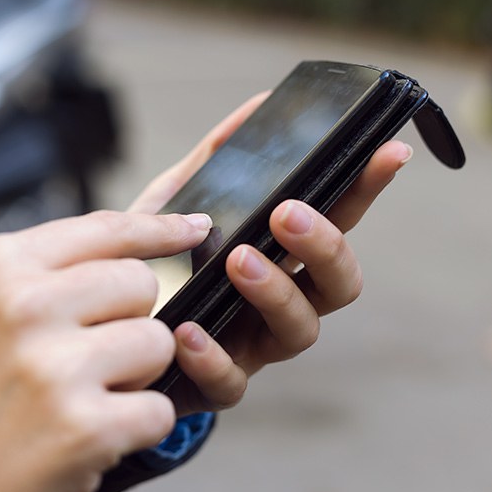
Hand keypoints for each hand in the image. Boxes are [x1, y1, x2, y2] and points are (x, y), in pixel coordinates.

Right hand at [0, 211, 211, 491]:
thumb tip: (139, 243)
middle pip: (141, 284)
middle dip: (132, 322)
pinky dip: (136, 430)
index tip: (193, 229)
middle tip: (87, 361)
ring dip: (137, 378)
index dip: (159, 229)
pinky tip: (88, 441)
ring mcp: (53, 366)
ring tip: (82, 400)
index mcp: (0, 267)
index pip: (106, 228)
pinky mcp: (83, 427)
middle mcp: (24, 305)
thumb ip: (50, 277)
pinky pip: (160, 410)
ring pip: (159, 343)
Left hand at [130, 93, 412, 414]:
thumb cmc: (153, 262)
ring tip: (238, 261)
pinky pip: (232, 382)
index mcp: (278, 256)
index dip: (366, 190)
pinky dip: (213, 356)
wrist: (103, 324)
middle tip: (286, 214)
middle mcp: (277, 302)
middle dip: (325, 248)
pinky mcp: (214, 385)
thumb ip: (213, 161)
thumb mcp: (173, 204)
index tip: (388, 152)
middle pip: (339, 285)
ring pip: (300, 332)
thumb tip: (256, 106)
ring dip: (276, 292)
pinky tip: (187, 330)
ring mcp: (251, 346)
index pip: (336, 220)